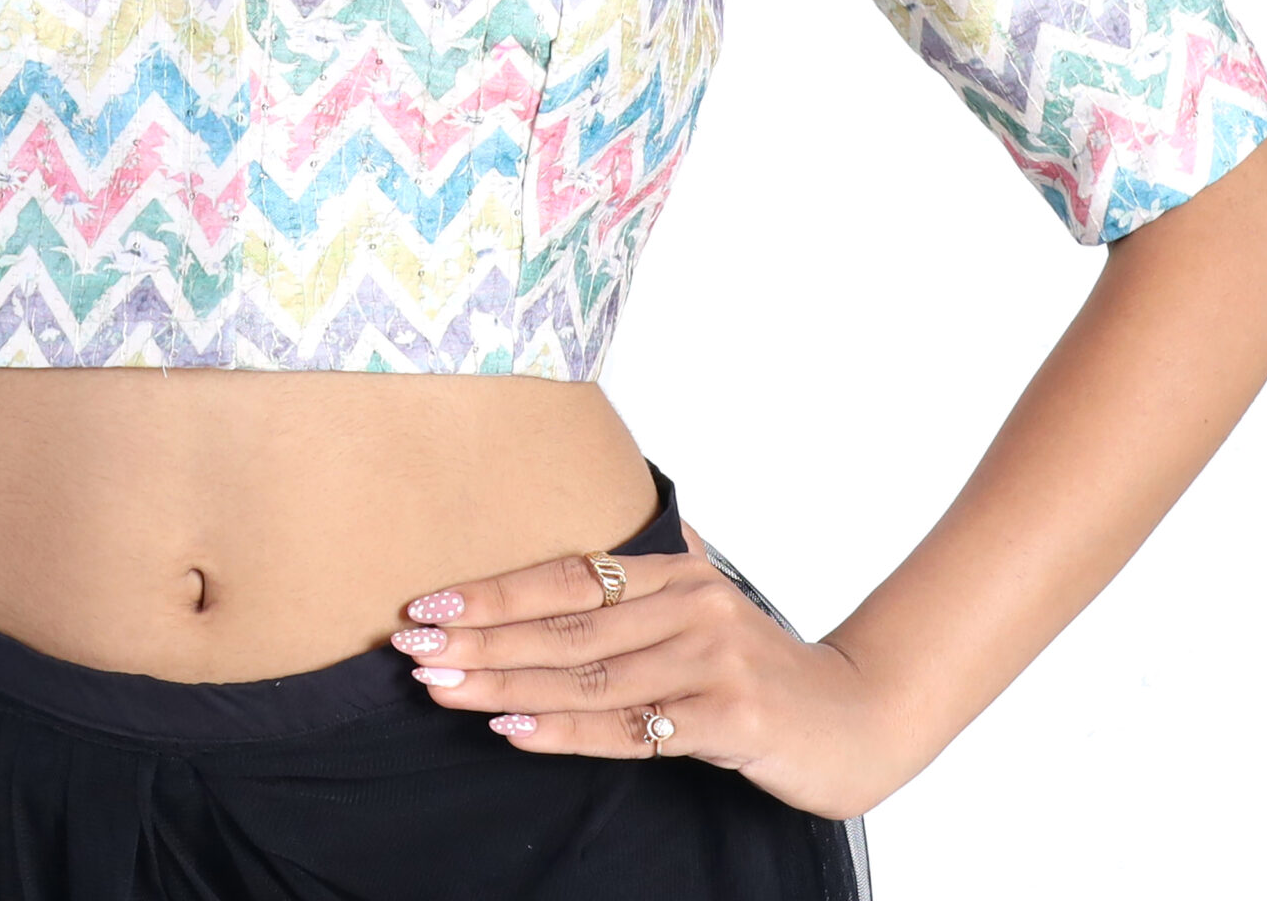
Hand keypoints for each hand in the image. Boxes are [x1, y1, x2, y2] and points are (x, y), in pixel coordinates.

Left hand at [388, 521, 899, 819]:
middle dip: (479, 637)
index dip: (491, 590)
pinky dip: (565, 728)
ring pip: (585, 675)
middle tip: (410, 648)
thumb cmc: (762, 670)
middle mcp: (691, 604)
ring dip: (504, 682)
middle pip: (563, 623)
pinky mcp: (728, 716)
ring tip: (441, 687)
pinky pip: (630, 727)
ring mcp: (711, 659)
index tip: (426, 605)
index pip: (565, 574)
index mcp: (676, 571)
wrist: (857, 719)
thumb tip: (590, 538)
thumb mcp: (706, 607)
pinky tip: (513, 727)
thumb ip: (651, 574)